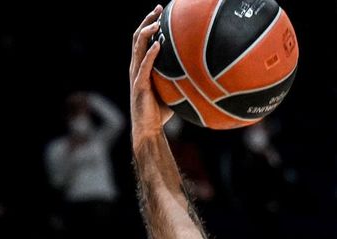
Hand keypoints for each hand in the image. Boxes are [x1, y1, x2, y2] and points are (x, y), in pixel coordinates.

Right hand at [129, 6, 172, 143]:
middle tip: (158, 8)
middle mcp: (136, 67)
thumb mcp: (171, 91)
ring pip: (137, 47)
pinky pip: (144, 66)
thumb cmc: (160, 112)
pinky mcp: (139, 85)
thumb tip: (201, 74)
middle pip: (138, 37)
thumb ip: (179, 79)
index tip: (159, 12)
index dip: (149, 24)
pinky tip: (158, 46)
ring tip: (156, 23)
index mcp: (141, 67)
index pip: (143, 40)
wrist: (149, 129)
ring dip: (146, 33)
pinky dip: (151, 55)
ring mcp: (136, 75)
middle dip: (147, 21)